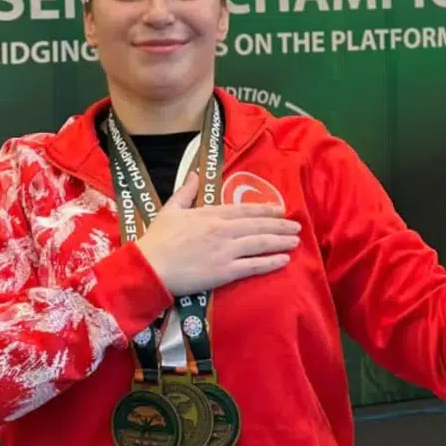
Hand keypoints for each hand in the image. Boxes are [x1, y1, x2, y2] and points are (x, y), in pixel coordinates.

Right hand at [136, 172, 299, 294]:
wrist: (149, 268)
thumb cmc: (156, 240)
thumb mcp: (170, 209)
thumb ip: (185, 191)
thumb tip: (195, 173)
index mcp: (209, 214)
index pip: (244, 209)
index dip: (265, 209)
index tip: (280, 209)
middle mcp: (222, 230)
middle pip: (257, 226)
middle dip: (280, 225)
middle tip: (296, 226)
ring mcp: (225, 251)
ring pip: (260, 244)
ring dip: (280, 241)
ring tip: (296, 241)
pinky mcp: (224, 271)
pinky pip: (253, 266)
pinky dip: (270, 262)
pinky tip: (283, 260)